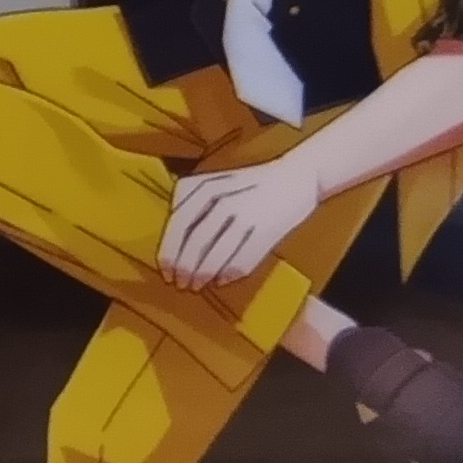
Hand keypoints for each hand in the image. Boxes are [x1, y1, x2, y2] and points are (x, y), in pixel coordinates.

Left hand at [160, 156, 325, 290]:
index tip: (164, 270)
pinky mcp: (268, 229)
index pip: (179, 223)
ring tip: (196, 286)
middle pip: (195, 241)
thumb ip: (190, 202)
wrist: (298, 176)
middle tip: (178, 284)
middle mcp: (224, 199)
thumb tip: (170, 239)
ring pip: (216, 252)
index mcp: (205, 186)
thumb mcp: (215, 182)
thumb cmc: (249, 184)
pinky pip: (244, 258)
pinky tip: (221, 281)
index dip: (169, 251)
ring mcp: (247, 214)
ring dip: (203, 274)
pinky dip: (230, 273)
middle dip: (184, 267)